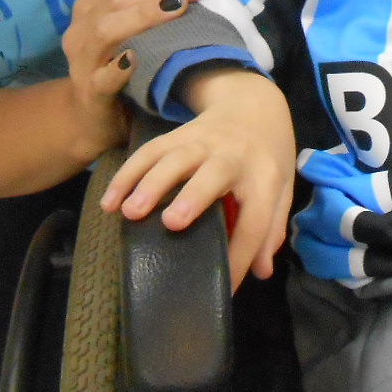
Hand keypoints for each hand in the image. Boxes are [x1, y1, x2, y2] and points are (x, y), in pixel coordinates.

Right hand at [59, 0, 208, 159]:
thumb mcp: (133, 24)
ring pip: (107, 29)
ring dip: (145, 15)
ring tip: (179, 7)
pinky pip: (102, 79)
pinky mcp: (90, 93)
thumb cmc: (120, 63)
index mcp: (92, 5)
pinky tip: (137, 58)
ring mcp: (82, 61)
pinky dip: (118, 68)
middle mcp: (81, 28)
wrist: (92, 117)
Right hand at [99, 68, 295, 288]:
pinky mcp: (179, 133)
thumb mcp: (282, 189)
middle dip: (193, 196)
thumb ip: (271, 228)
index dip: (242, 254)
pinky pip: (150, 150)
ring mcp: (204, 141)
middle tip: (172, 222)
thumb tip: (261, 272)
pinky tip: (110, 201)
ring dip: (151, 182)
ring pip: (175, 158)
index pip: (256, 219)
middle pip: (213, 173)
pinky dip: (128, 173)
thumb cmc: (267, 157)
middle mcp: (234, 156)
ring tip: (129, 212)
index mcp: (265, 177)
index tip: (224, 288)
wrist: (254, 103)